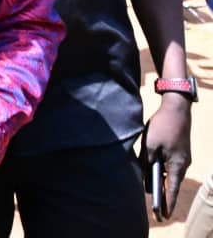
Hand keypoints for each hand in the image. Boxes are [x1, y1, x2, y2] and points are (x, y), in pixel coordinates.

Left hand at [144, 95, 191, 216]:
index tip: (162, 216)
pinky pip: (169, 165)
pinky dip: (160, 169)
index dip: (166, 203)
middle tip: (150, 203)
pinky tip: (150, 169)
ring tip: (147, 187)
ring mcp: (182, 158)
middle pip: (170, 183)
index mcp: (177, 166)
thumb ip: (146, 162)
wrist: (176, 109)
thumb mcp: (149, 146)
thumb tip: (142, 176)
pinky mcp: (179, 151)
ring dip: (159, 179)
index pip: (172, 190)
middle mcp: (182, 164)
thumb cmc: (162, 127)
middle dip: (160, 192)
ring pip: (169, 173)